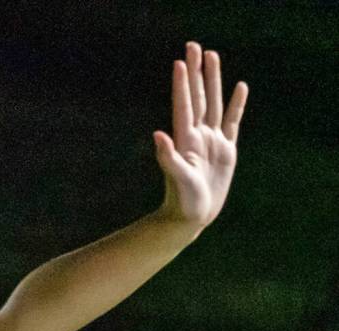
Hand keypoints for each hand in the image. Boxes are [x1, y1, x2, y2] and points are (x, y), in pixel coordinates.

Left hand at [154, 42, 248, 229]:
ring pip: (215, 103)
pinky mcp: (226, 151)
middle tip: (194, 46)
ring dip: (214, 80)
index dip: (182, 84)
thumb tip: (158, 135)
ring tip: (212, 56)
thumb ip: (167, 157)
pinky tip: (240, 87)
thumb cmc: (182, 200)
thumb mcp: (177, 178)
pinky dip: (236, 104)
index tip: (179, 61)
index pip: (184, 105)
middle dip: (196, 72)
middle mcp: (197, 136)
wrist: (191, 216)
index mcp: (185, 139)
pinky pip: (232, 122)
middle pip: (199, 96)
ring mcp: (212, 141)